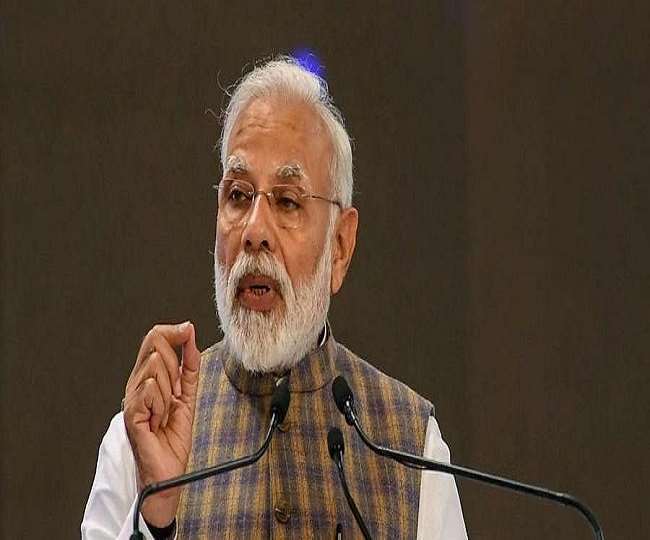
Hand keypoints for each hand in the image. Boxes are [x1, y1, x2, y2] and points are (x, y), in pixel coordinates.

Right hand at [123, 321, 200, 526]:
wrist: (169, 469)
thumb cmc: (173, 436)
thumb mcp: (188, 393)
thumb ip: (189, 364)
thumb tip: (189, 333)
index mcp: (148, 377)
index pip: (154, 338)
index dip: (173, 331)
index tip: (189, 329)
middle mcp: (136, 383)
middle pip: (154, 344)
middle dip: (175, 364)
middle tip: (175, 392)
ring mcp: (131, 397)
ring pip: (156, 367)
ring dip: (170, 392)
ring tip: (165, 413)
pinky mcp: (131, 412)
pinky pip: (151, 389)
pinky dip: (163, 405)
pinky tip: (158, 421)